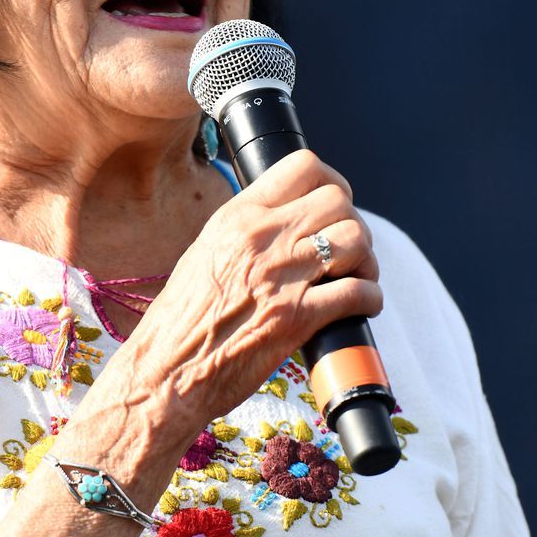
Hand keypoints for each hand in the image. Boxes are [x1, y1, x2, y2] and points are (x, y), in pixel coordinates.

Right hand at [87, 149, 382, 453]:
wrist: (166, 371)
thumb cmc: (181, 320)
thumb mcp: (205, 252)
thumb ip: (245, 230)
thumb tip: (284, 220)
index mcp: (237, 217)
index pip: (304, 166)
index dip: (332, 181)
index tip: (334, 204)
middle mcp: (261, 238)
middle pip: (338, 199)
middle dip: (352, 222)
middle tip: (348, 248)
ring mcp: (281, 276)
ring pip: (354, 239)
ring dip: (365, 259)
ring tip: (357, 276)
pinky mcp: (296, 318)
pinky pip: (357, 292)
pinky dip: (370, 299)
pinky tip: (361, 306)